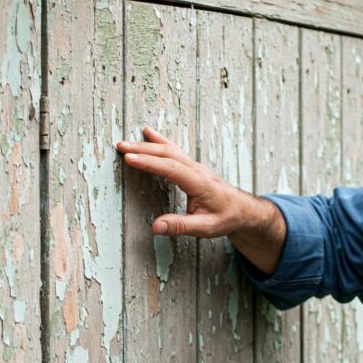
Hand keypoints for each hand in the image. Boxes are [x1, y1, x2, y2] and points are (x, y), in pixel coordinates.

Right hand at [117, 127, 286, 273]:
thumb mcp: (206, 228)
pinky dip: (159, 141)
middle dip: (142, 149)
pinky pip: (174, 150)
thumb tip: (155, 227)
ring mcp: (194, 166)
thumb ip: (180, 226)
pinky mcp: (192, 167)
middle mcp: (196, 170)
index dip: (149, 162)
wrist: (243, 210)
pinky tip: (148, 133)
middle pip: (167, 154)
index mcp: (199, 183)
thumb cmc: (226, 218)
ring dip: (147, 145)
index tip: (129, 158)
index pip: (171, 168)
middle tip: (120, 147)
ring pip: (169, 150)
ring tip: (125, 142)